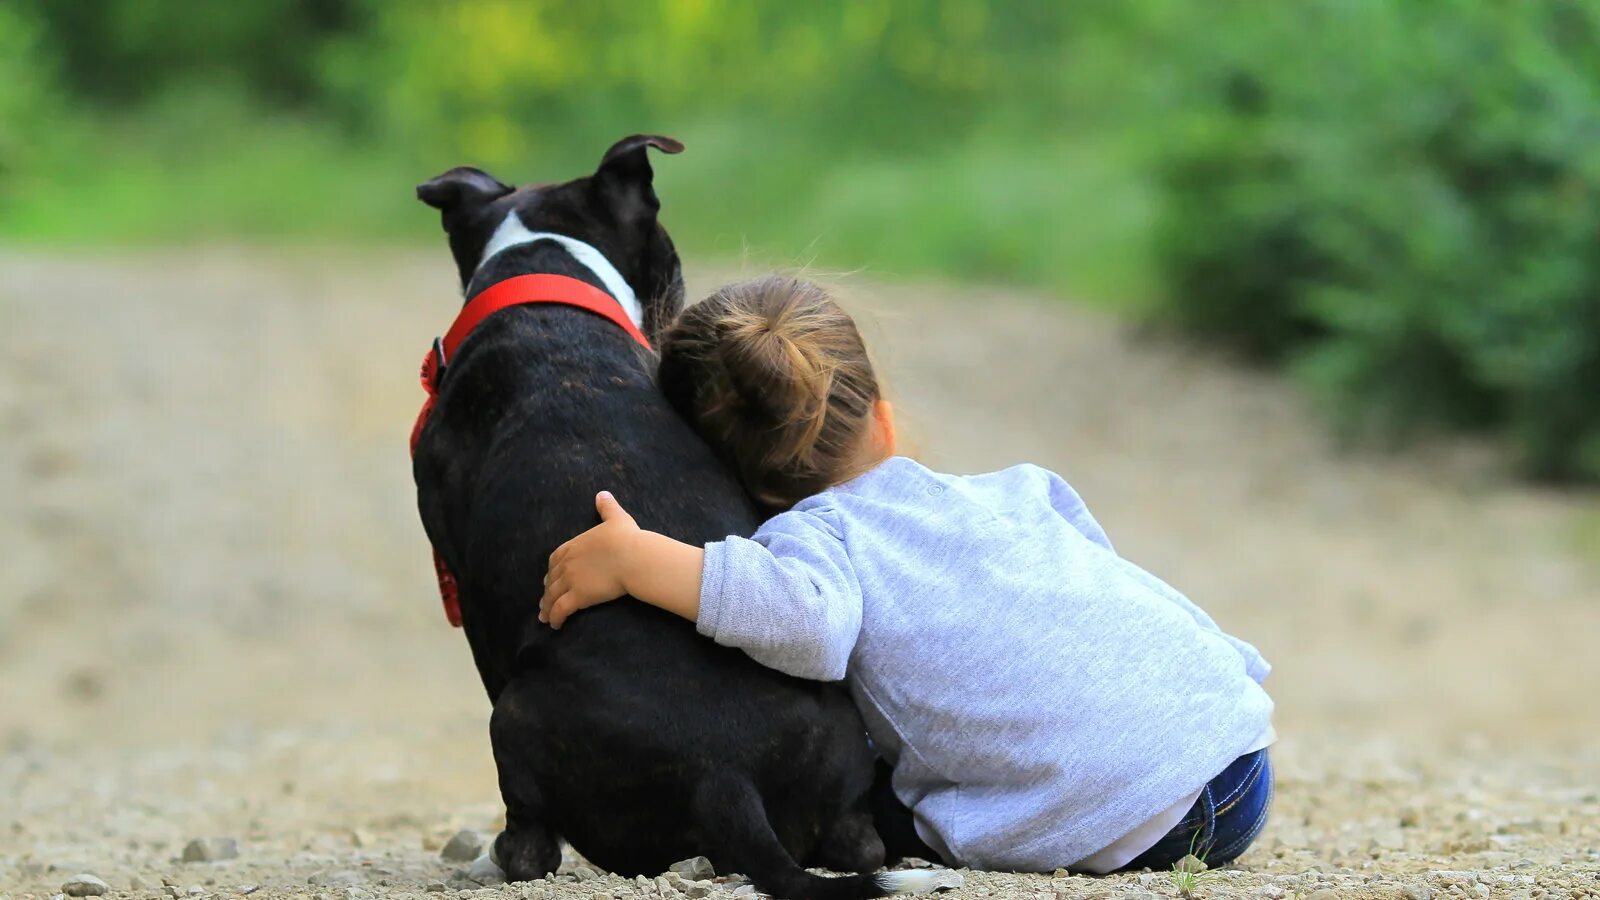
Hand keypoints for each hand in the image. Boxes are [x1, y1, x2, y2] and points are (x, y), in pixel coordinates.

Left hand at [540, 491, 640, 628]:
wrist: (632, 557)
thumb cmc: (627, 538)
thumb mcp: (617, 518)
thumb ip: (607, 507)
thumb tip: (602, 493)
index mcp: (574, 546)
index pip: (555, 559)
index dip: (552, 569)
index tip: (551, 577)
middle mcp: (568, 564)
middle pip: (551, 579)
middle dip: (547, 590)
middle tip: (545, 600)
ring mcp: (571, 581)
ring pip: (552, 596)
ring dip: (547, 607)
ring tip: (545, 617)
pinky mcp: (578, 597)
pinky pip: (560, 610)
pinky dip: (555, 618)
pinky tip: (555, 626)